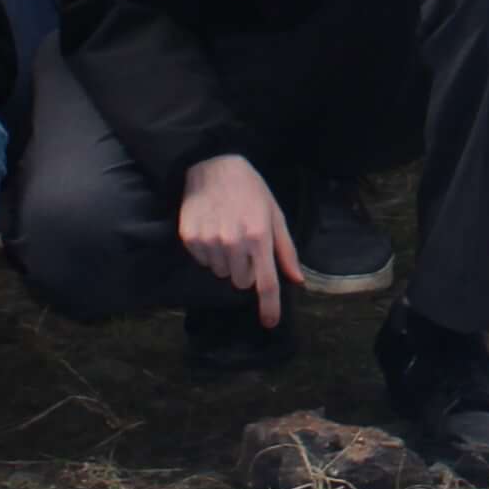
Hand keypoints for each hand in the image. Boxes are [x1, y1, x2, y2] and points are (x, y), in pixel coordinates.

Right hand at [177, 153, 296, 324]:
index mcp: (259, 236)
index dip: (269, 306)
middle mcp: (233, 242)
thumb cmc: (250, 190)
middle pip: (241, 282)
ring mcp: (209, 241)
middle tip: (245, 244)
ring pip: (221, 273)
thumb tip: (297, 281)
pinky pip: (203, 261)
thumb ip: (285, 250)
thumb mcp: (274, 215)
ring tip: (227, 231)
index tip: (270, 323)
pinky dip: (209, 251)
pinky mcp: (190, 238)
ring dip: (226, 260)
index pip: (265, 282)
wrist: (212, 165)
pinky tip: (212, 228)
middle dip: (246, 270)